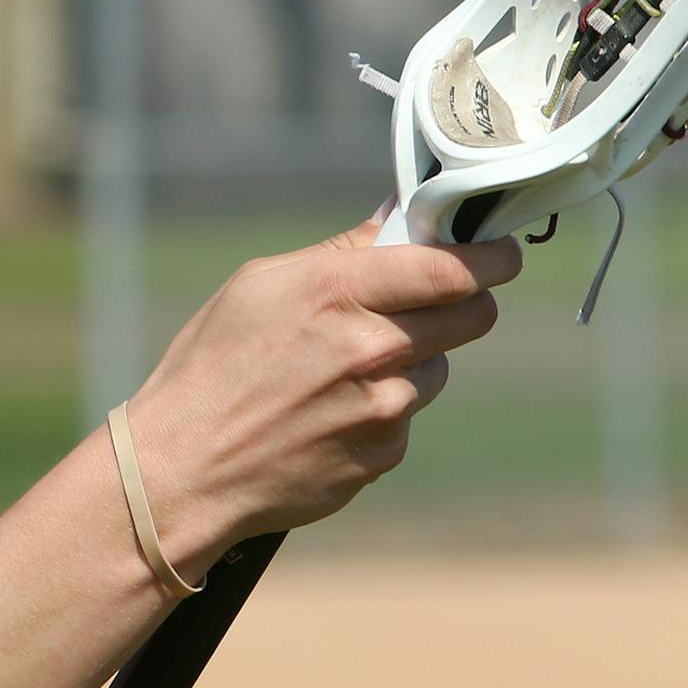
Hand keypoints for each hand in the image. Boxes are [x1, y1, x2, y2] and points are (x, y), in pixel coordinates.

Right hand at [126, 213, 520, 544]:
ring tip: (345, 369)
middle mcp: (371, 349)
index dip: (490, 256)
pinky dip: (383, 408)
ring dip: (414, 360)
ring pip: (437, 367)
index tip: (502, 252)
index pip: (450, 266)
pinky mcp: (384, 454)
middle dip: (466, 301)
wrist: (185, 470)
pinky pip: (407, 416)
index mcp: (336, 292)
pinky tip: (328, 412)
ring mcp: (384, 408)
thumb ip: (339, 252)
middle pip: (472, 315)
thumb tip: (398, 217)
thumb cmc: (210, 368)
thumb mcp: (259, 286)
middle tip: (442, 300)